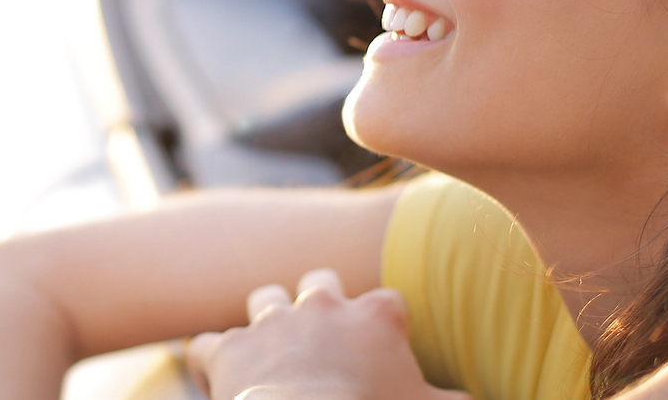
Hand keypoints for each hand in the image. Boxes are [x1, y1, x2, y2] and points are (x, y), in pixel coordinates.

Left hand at [184, 268, 467, 399]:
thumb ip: (458, 399)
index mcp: (377, 317)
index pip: (388, 303)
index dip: (385, 325)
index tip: (383, 350)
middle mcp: (322, 305)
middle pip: (321, 281)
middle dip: (321, 302)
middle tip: (323, 338)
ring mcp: (271, 323)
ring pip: (265, 298)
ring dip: (268, 321)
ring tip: (271, 352)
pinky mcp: (228, 349)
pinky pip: (209, 344)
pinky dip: (212, 360)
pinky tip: (217, 379)